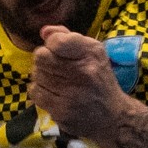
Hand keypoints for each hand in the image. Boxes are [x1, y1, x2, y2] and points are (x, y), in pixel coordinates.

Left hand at [28, 26, 128, 140]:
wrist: (112, 116)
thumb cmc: (99, 79)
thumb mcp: (92, 52)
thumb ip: (67, 37)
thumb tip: (44, 31)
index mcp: (91, 54)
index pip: (56, 41)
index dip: (52, 43)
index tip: (58, 50)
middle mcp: (82, 72)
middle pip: (41, 56)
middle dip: (44, 59)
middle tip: (55, 66)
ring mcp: (71, 94)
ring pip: (36, 74)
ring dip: (42, 75)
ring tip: (56, 80)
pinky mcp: (61, 111)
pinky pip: (35, 92)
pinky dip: (40, 90)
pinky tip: (53, 93)